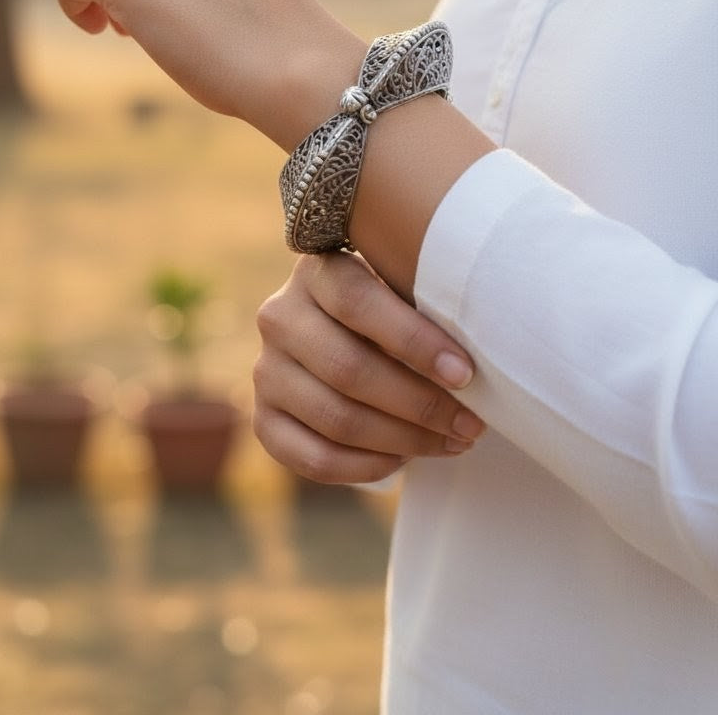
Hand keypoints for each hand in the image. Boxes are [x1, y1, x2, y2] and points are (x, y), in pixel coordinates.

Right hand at [252, 251, 485, 483]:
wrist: (344, 333)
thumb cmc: (396, 308)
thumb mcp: (404, 289)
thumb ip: (426, 307)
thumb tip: (475, 363)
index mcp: (317, 272)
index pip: (358, 303)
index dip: (414, 342)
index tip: (466, 374)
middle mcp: (279, 317)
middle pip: (349, 369)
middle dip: (421, 403)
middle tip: (472, 423)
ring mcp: (266, 370)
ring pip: (337, 418)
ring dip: (405, 440)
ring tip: (452, 441)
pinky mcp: (263, 418)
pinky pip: (313, 459)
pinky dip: (366, 467)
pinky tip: (403, 459)